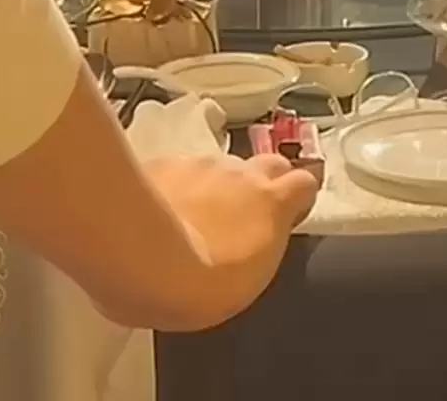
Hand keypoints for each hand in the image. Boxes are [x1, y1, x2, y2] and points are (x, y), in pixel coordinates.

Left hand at [141, 152, 317, 330]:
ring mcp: (201, 164)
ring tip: (192, 222)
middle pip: (267, 165)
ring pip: (220, 169)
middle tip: (242, 216)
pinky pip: (180, 170)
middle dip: (260, 185)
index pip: (304, 183)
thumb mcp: (252, 276)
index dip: (297, 197)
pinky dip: (177, 187)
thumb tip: (258, 236)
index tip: (288, 215)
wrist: (142, 260)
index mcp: (272, 202)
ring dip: (214, 189)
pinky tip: (160, 213)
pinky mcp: (165, 163)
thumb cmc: (202, 283)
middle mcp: (242, 173)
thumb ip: (263, 241)